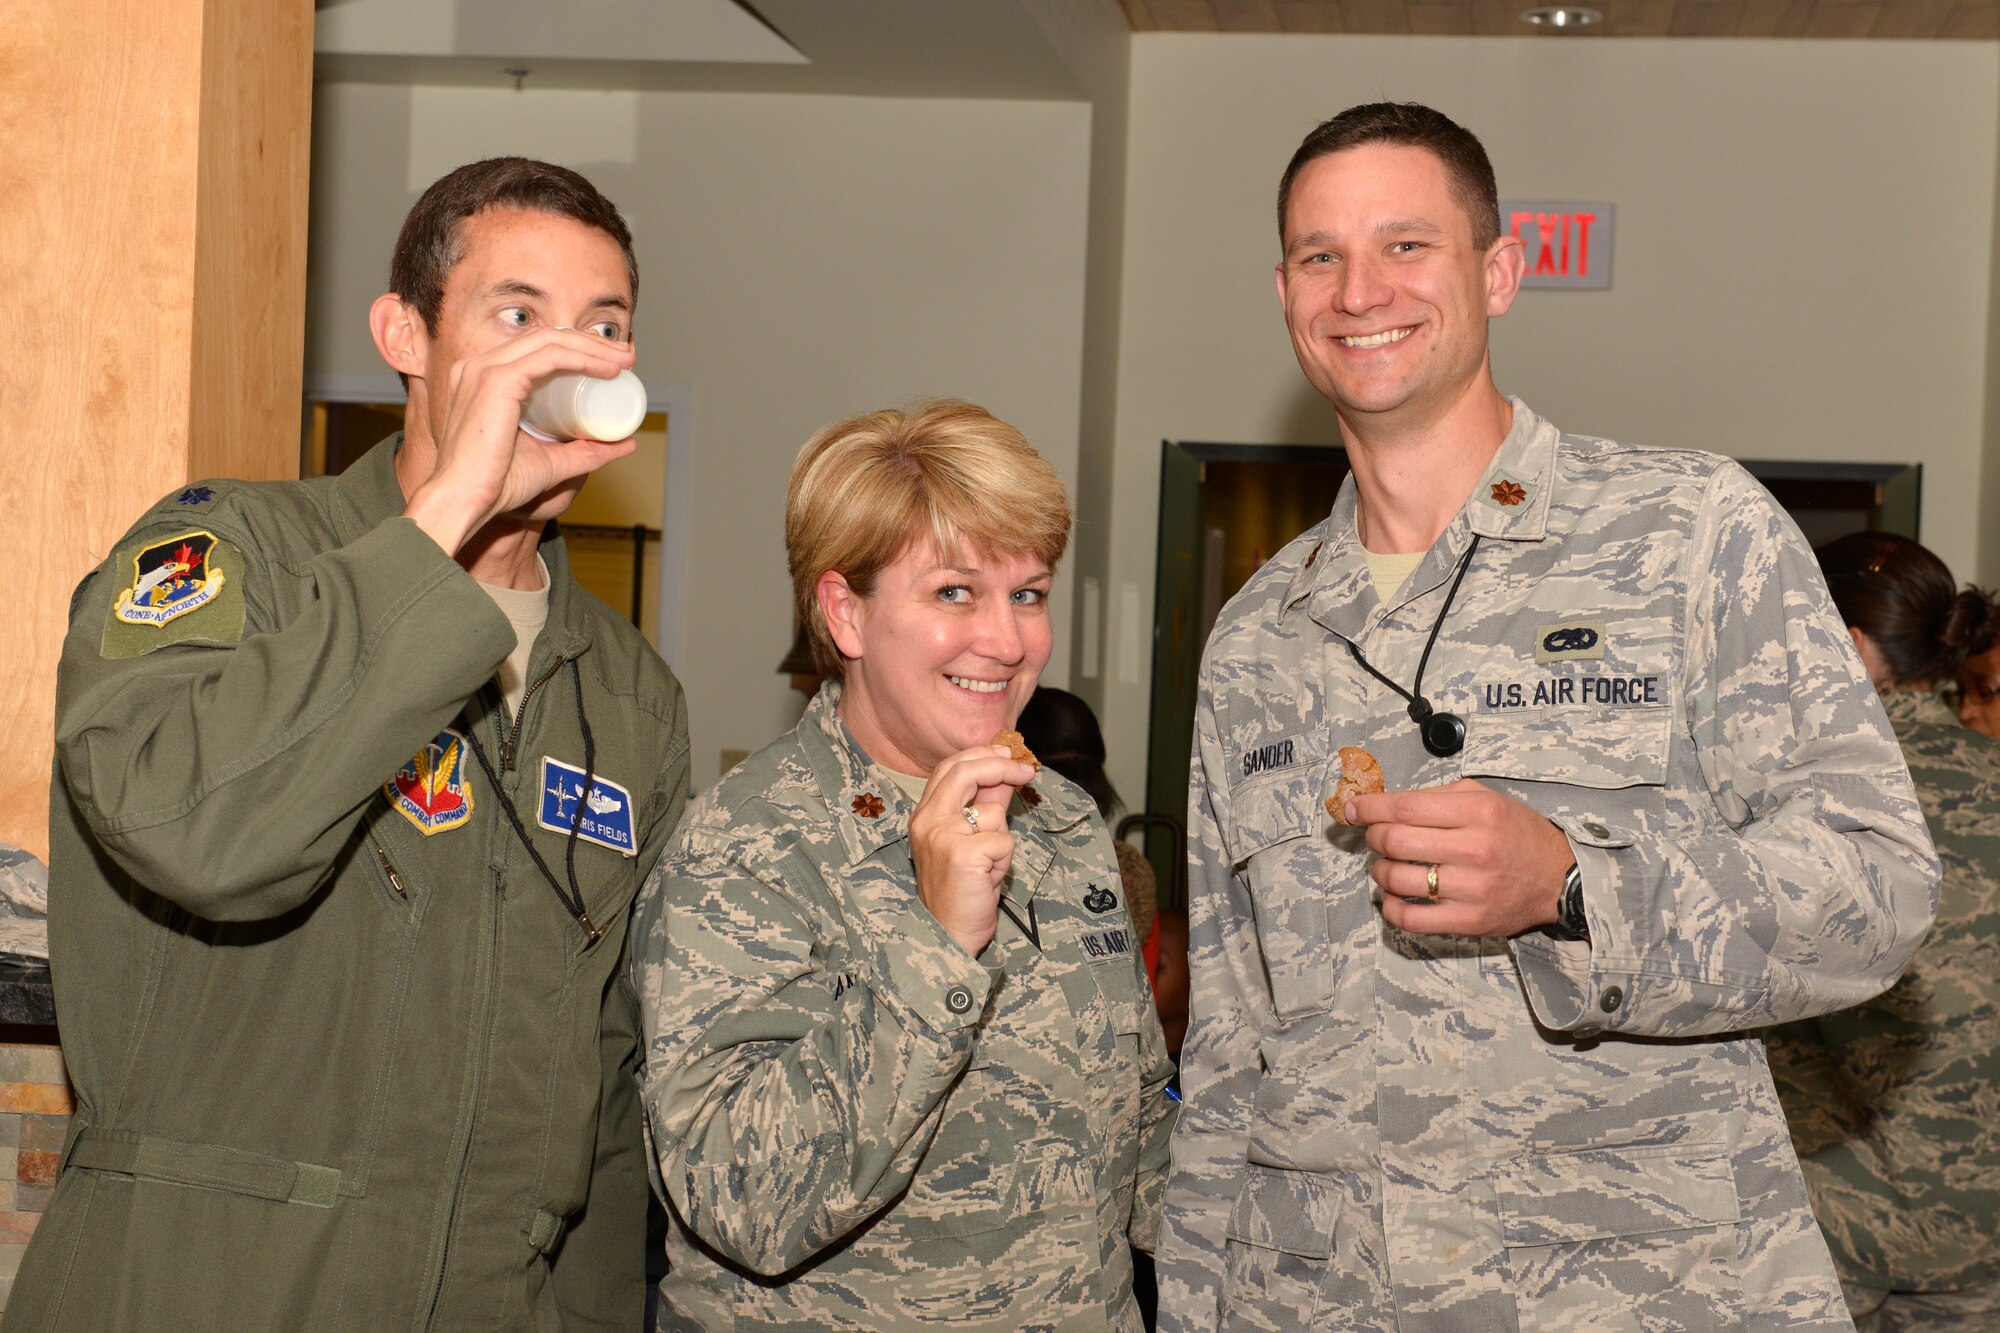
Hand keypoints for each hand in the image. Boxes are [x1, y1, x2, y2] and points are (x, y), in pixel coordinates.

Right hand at [404, 328, 637, 553]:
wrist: (465, 501)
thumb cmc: (496, 485)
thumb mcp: (551, 461)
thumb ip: (584, 452)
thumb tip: (624, 444)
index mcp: (482, 378)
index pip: (534, 348)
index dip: (576, 348)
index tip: (612, 362)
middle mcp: (478, 366)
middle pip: (544, 337)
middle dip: (591, 342)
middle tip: (625, 357)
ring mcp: (483, 369)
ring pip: (549, 341)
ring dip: (592, 347)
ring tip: (624, 362)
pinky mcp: (495, 381)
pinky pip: (548, 357)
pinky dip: (582, 358)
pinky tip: (607, 368)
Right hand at [908, 746, 1035, 956]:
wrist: (947, 935)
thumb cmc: (959, 892)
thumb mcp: (970, 843)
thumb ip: (983, 807)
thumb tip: (1005, 776)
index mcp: (923, 816)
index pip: (949, 768)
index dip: (980, 755)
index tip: (1006, 753)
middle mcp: (928, 821)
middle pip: (965, 772)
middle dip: (1000, 765)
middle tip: (1026, 770)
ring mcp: (942, 836)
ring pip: (993, 812)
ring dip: (1001, 839)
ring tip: (987, 866)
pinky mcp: (963, 853)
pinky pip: (1004, 840)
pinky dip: (1004, 860)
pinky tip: (988, 878)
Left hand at [1344, 779, 1575, 937]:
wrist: (1559, 877)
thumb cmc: (1516, 833)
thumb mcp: (1484, 798)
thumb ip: (1437, 797)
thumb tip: (1385, 803)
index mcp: (1477, 812)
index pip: (1405, 807)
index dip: (1370, 808)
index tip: (1354, 809)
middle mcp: (1474, 849)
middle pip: (1394, 841)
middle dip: (1373, 837)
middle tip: (1375, 836)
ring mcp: (1471, 889)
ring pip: (1397, 879)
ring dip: (1380, 870)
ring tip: (1388, 865)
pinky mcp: (1469, 921)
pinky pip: (1410, 918)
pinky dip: (1390, 907)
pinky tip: (1393, 896)